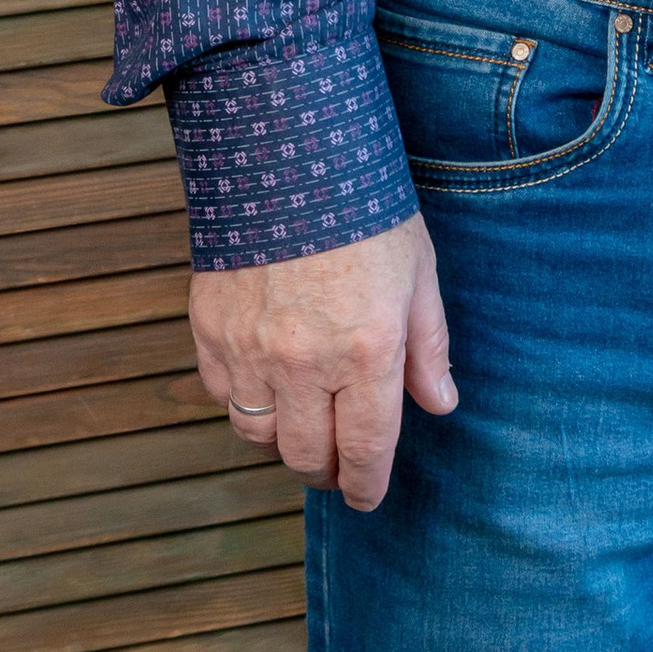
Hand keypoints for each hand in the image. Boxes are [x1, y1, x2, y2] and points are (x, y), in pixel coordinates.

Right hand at [191, 214, 455, 512]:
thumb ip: (427, 346)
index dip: (367, 484)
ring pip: (258, 436)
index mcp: (367, 350)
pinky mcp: (211, 332)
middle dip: (327, 472)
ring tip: (303, 426)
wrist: (287, 153)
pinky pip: (224, 397)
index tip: (367, 498)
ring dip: (283, 441)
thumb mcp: (418, 272)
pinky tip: (266, 385)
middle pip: (308, 456)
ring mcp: (251, 351)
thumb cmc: (365, 210)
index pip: (366, 448)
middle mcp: (305, 363)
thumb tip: (441, 404)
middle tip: (337, 469)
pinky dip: (244, 403)